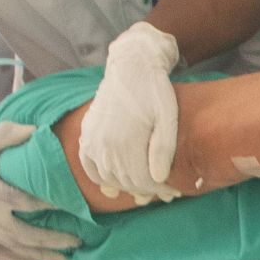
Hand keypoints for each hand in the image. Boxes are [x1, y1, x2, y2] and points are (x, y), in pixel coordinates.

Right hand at [0, 125, 79, 259]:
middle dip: (51, 241)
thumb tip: (39, 132)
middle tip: (78, 242)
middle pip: (22, 235)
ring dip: (44, 257)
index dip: (48, 204)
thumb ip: (10, 134)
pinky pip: (9, 253)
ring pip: (17, 249)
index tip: (73, 206)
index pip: (22, 202)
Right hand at [76, 21, 183, 200]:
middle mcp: (104, 144)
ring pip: (108, 177)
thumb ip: (163, 148)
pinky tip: (113, 185)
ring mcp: (92, 140)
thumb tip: (159, 178)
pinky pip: (88, 166)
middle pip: (126, 181)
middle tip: (164, 193)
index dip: (159, 189)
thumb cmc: (154, 90)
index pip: (142, 180)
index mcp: (125, 141)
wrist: (131, 66)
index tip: (173, 191)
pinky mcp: (86, 134)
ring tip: (146, 187)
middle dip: (147, 190)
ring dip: (126, 186)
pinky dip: (100, 178)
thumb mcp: (167, 117)